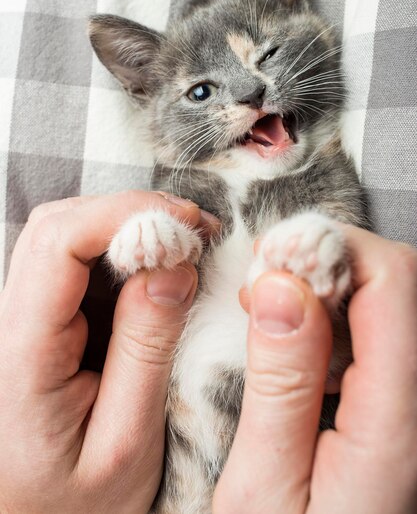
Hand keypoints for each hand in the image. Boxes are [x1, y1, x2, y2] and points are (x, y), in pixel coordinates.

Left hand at [0, 191, 218, 513]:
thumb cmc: (77, 504)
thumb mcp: (127, 441)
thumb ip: (148, 350)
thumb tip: (174, 267)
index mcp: (22, 354)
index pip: (57, 244)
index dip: (123, 214)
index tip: (187, 223)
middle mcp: (11, 325)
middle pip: (57, 228)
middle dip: (130, 214)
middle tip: (195, 231)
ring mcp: (23, 321)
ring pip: (66, 240)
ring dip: (127, 230)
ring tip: (185, 247)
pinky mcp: (42, 324)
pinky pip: (76, 266)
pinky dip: (122, 254)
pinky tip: (158, 268)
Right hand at [213, 226, 416, 513]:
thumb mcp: (262, 483)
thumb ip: (280, 382)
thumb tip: (283, 287)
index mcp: (397, 423)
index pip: (394, 283)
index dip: (333, 248)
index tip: (273, 256)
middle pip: (399, 283)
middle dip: (330, 259)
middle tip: (267, 279)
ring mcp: (408, 405)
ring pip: (387, 300)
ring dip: (326, 284)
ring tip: (269, 304)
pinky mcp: (389, 406)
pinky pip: (374, 330)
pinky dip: (330, 312)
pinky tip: (291, 333)